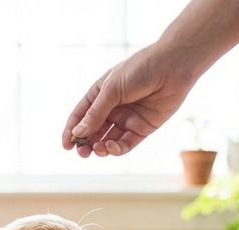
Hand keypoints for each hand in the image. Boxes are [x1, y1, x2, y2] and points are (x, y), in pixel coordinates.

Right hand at [61, 44, 197, 157]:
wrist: (173, 66)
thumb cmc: (140, 69)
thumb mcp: (112, 90)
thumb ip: (96, 113)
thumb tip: (78, 133)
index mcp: (100, 94)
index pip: (80, 115)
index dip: (71, 130)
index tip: (66, 146)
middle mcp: (112, 108)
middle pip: (93, 131)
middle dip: (85, 143)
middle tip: (81, 153)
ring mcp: (127, 119)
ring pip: (108, 140)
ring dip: (100, 147)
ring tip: (97, 149)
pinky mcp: (142, 128)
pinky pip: (125, 144)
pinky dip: (116, 149)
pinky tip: (111, 147)